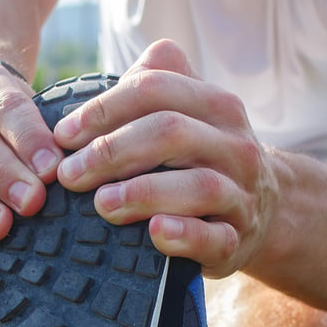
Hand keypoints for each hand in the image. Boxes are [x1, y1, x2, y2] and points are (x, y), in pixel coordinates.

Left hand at [54, 39, 278, 277]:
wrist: (265, 211)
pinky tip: (155, 232)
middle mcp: (234, 144)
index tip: (61, 136)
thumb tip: (84, 97)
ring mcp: (240, 193)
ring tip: (101, 204)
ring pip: (198, 186)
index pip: (155, 88)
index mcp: (215, 105)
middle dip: (111, 151)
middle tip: (68, 175)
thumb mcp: (187, 114)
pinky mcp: (236, 239)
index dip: (102, 109)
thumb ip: (150, 87)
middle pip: (170, 132)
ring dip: (142, 193)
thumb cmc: (200, 159)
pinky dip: (185, 235)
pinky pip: (215, 238)